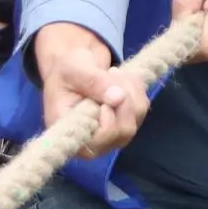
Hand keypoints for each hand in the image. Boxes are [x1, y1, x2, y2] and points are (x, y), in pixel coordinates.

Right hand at [34, 22, 146, 155]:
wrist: (73, 67)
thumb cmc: (65, 71)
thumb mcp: (74, 70)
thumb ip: (94, 83)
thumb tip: (119, 98)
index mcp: (72, 133)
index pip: (99, 141)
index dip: (109, 119)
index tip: (104, 93)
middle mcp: (93, 141)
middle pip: (124, 130)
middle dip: (123, 98)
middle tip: (110, 73)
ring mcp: (112, 135)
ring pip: (137, 116)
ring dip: (130, 88)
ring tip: (111, 72)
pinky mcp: (126, 123)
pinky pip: (142, 106)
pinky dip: (135, 87)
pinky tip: (119, 77)